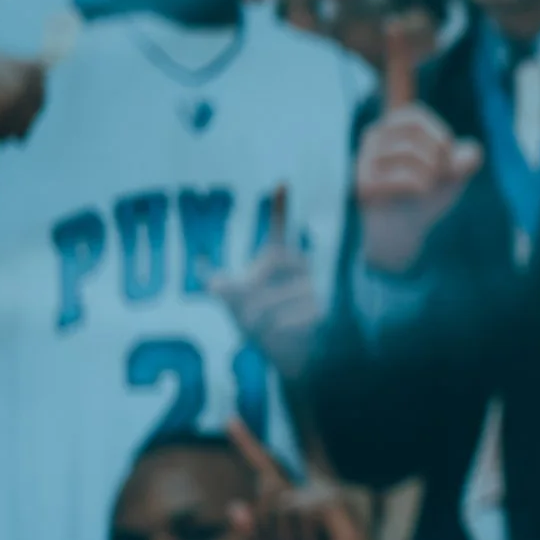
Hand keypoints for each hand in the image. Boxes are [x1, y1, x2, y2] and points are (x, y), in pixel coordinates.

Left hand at [212, 186, 323, 382]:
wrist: (293, 358)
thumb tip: (213, 281)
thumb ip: (226, 290)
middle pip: (273, 262)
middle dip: (251, 286)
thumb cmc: (264, 327)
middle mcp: (304, 268)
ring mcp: (318, 288)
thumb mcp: (237, 305)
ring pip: (274, 297)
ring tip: (255, 328)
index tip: (282, 181)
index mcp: (281, 261)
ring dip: (258, 316)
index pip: (281, 229)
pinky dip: (277, 328)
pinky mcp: (325, 311)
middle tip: (244, 309)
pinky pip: (289, 316)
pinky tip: (276, 332)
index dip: (281, 207)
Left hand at [226, 419, 395, 539]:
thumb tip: (234, 504)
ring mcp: (323, 494)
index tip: (228, 418)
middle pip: (263, 497)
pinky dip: (304, 539)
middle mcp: (307, 493)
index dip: (247, 443)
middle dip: (268, 537)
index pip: (266, 468)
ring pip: (277, 507)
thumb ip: (255, 536)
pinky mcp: (335, 501)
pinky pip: (298, 513)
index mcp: (291, 505)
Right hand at [353, 51, 481, 273]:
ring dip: (434, 173)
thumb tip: (470, 153)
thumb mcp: (451, 178)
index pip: (399, 85)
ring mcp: (365, 156)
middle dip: (441, 147)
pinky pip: (410, 175)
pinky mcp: (361, 180)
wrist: (398, 238)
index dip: (398, 55)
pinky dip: (424, 188)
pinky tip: (414, 196)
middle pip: (419, 122)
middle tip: (440, 172)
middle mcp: (377, 134)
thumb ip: (462, 161)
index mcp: (399, 126)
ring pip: (417, 152)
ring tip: (425, 188)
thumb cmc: (421, 202)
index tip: (394, 22)